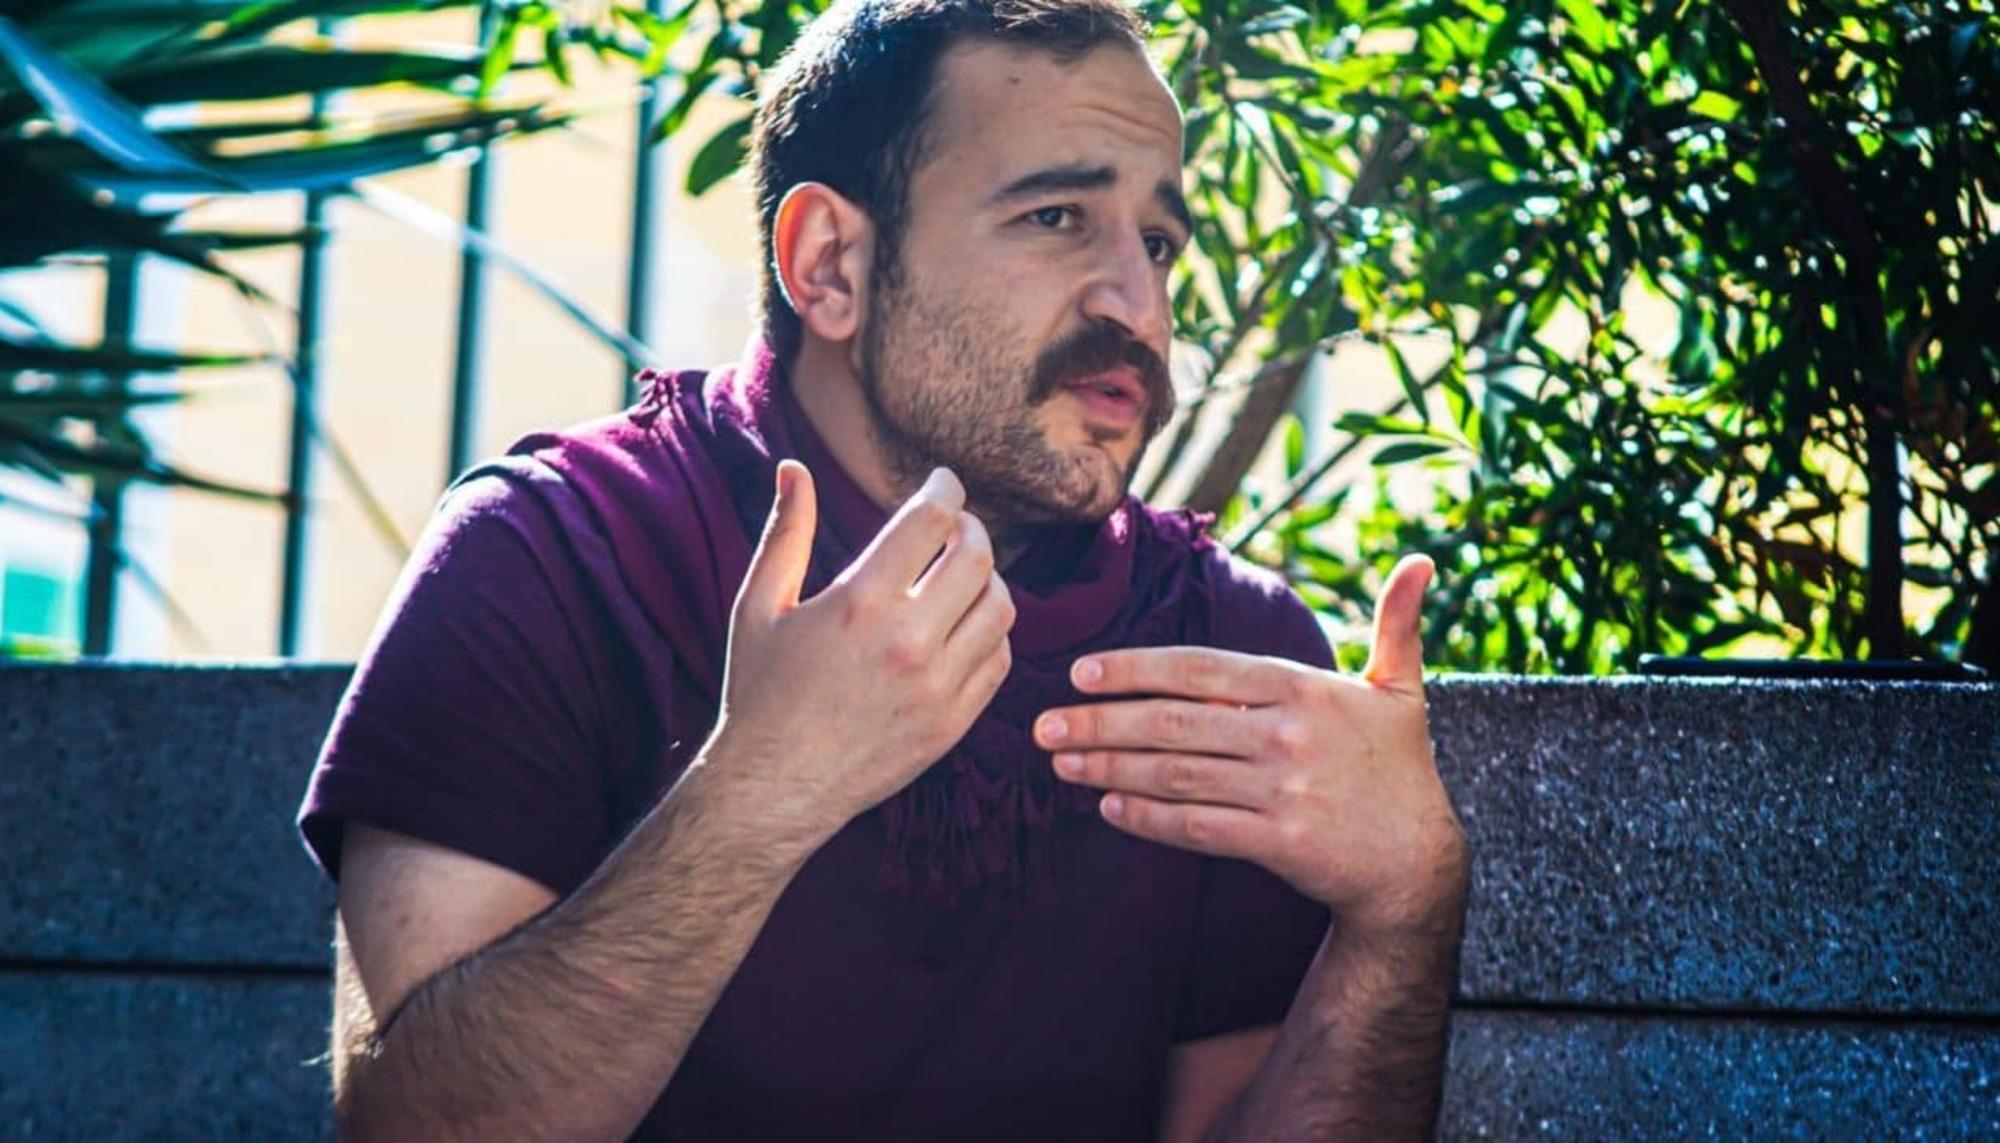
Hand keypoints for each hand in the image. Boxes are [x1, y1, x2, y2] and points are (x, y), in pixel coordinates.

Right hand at [706, 460, 1015, 847]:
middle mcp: (907, 642)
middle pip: (977, 556)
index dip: (945, 488)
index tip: (942, 482)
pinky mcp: (953, 723)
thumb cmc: (761, 691)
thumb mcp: (759, 605)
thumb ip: (785, 532)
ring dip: (987, 578)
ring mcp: (938, 687)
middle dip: (970, 527)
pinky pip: (1000, 659)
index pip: (932, 519)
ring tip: (960, 574)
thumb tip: (793, 467)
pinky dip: (991, 631)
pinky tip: (963, 624)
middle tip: (954, 526)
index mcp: (859, 603)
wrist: (774, 787)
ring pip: (1000, 606)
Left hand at [1037, 555, 1465, 934]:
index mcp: (1301, 687)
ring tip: (1059, 761)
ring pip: (1176, 775)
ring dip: (1108, 767)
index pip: (1200, 670)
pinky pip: (1198, 828)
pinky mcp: (1279, 843)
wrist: (1417, 861)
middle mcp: (1287, 734)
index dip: (1135, 669)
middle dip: (1100, 722)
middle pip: (1174, 723)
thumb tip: (1424, 562)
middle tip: (1041, 724)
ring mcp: (1282, 790)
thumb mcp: (1402, 689)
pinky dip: (1148, 818)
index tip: (1080, 672)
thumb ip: (1398, 625)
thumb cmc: (1399, 767)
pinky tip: (1107, 807)